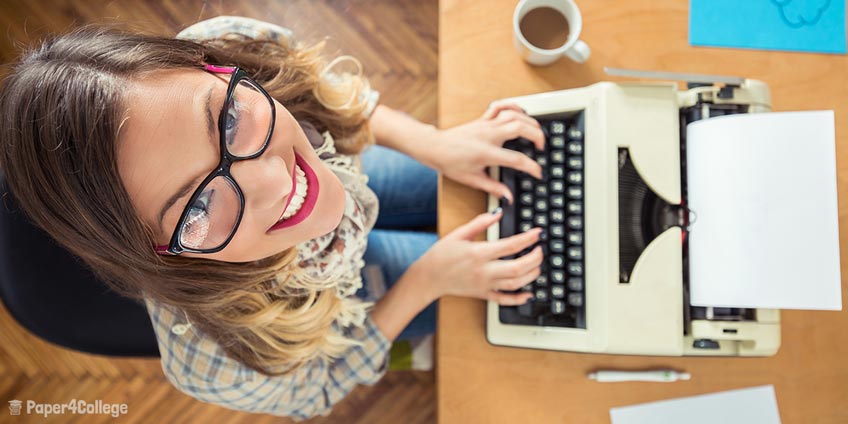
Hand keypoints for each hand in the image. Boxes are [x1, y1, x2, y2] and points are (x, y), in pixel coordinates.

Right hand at [409, 209, 541, 304]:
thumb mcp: (459, 234)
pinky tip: (529, 294)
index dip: (528, 238)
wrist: (428, 277)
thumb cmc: (441, 255)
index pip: (510, 246)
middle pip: (518, 267)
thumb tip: (498, 212)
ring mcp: (485, 285)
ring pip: (515, 284)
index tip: (537, 233)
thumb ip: (480, 223)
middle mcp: (484, 271)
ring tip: (537, 266)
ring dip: (531, 275)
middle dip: (535, 258)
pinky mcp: (483, 294)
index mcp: (479, 253)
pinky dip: (519, 299)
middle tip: (540, 250)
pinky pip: (504, 300)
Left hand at [426, 102, 545, 203]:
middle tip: (541, 148)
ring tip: (536, 133)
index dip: (532, 167)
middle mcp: (489, 135)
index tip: (538, 173)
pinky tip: (522, 113)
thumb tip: (508, 197)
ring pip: (514, 114)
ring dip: (529, 121)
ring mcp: (486, 124)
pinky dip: (513, 106)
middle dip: (537, 136)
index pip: (516, 159)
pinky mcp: (483, 119)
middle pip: (520, 128)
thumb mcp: (473, 180)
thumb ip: (494, 188)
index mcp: (487, 153)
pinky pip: (501, 106)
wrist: (435, 147)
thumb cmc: (450, 162)